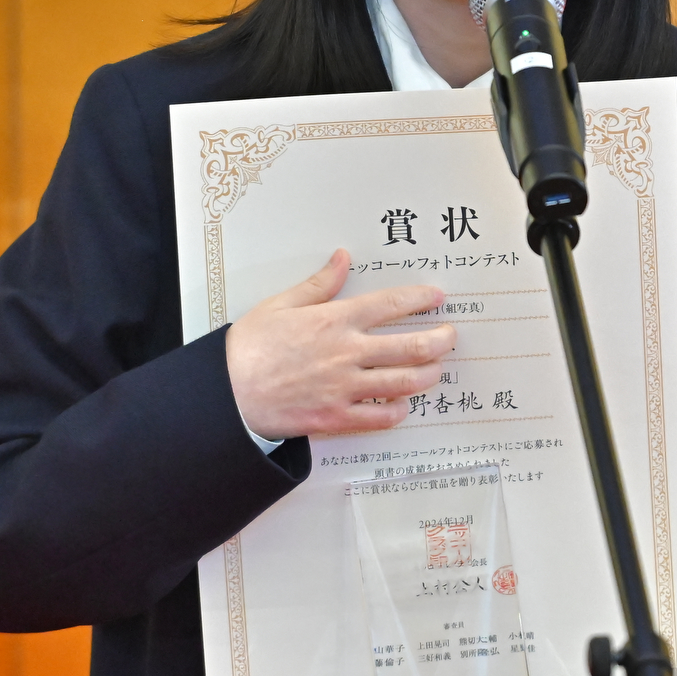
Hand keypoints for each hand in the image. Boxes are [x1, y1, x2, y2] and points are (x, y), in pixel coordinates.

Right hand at [225, 249, 455, 440]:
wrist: (226, 394)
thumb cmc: (249, 347)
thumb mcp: (280, 304)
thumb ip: (318, 284)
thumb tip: (342, 258)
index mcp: (334, 320)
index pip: (390, 304)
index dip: (420, 298)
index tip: (437, 297)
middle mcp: (347, 353)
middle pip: (410, 346)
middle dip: (439, 340)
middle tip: (450, 336)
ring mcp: (345, 387)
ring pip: (404, 382)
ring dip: (428, 375)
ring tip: (437, 369)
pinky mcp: (336, 417)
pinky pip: (380, 416)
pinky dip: (398, 411)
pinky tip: (403, 405)